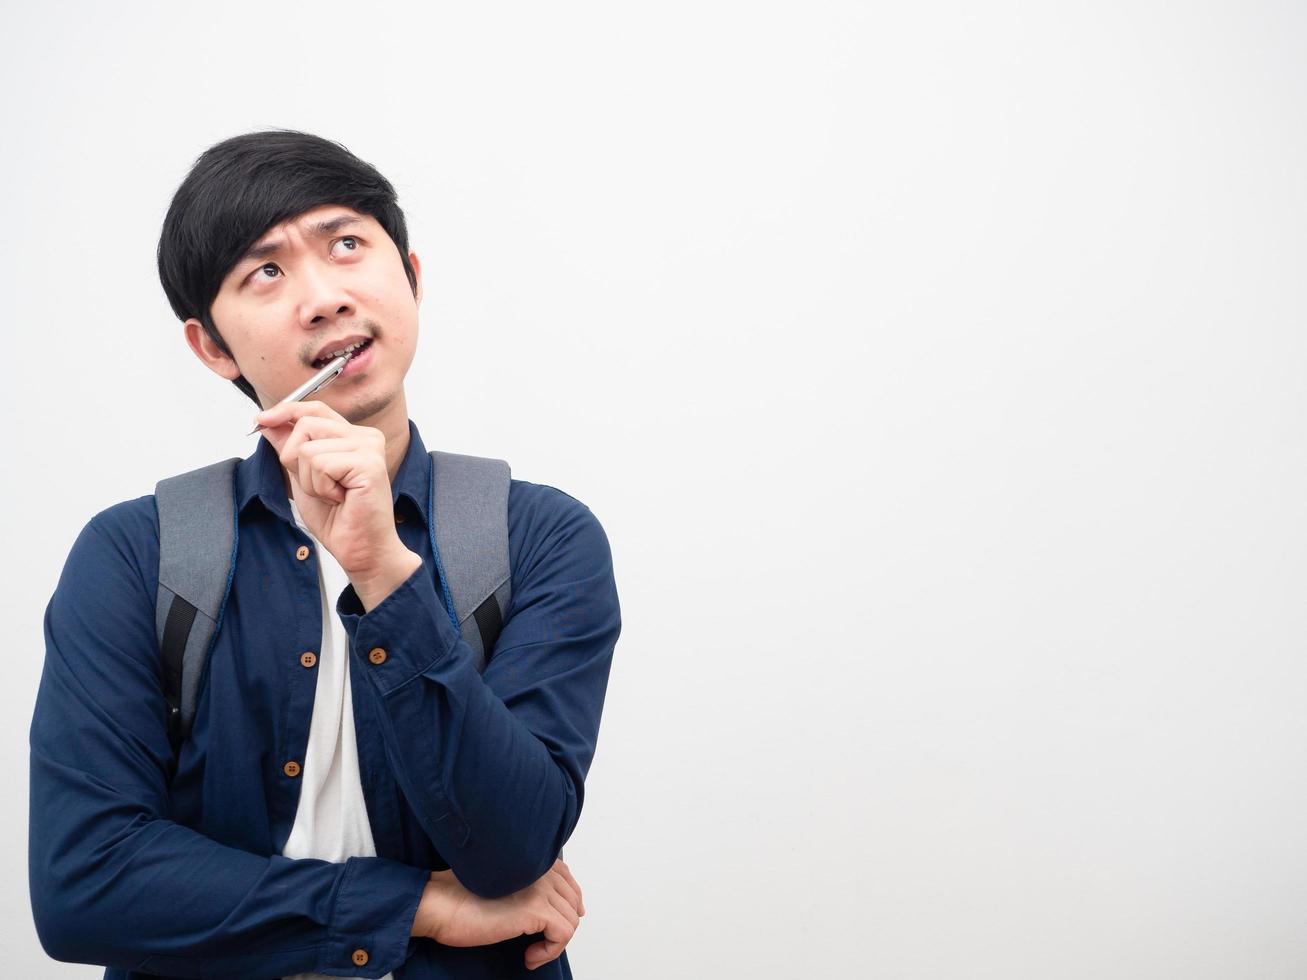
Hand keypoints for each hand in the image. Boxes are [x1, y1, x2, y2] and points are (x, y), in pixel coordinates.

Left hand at [253, 401, 417, 605]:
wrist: (360, 550)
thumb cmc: (339, 519)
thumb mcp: (304, 478)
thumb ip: (290, 448)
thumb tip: (268, 422)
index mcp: (355, 437)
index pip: (315, 409)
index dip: (285, 411)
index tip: (261, 421)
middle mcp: (366, 437)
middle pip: (306, 424)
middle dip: (296, 460)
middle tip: (320, 487)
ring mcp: (370, 448)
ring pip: (309, 448)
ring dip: (310, 480)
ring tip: (333, 495)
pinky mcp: (369, 464)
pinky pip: (320, 464)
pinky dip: (321, 488)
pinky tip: (341, 499)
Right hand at [413, 859, 586, 970]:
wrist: (440, 905)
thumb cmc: (461, 898)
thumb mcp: (502, 886)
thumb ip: (526, 886)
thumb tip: (549, 907)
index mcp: (532, 860)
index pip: (568, 880)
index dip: (567, 905)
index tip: (554, 926)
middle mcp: (540, 869)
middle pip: (573, 902)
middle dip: (560, 927)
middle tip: (540, 943)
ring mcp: (540, 888)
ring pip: (571, 920)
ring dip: (554, 944)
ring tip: (531, 952)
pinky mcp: (535, 909)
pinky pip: (563, 934)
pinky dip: (550, 951)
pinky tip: (529, 956)